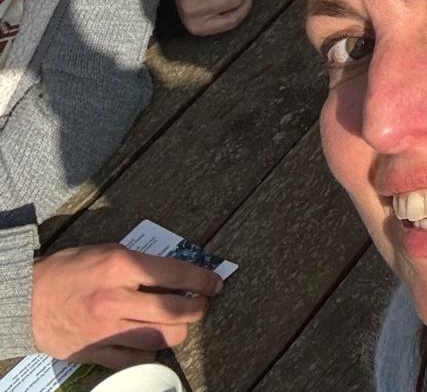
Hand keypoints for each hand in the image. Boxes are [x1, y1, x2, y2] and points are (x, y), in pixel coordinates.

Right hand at [32, 244, 221, 367]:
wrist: (27, 300)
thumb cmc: (69, 270)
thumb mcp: (107, 252)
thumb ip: (139, 264)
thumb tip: (176, 274)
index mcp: (120, 266)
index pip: (174, 274)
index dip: (202, 280)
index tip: (215, 284)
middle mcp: (116, 298)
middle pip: (174, 312)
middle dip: (197, 309)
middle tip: (202, 305)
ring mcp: (106, 329)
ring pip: (160, 338)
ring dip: (177, 331)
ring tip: (179, 323)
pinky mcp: (97, 353)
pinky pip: (137, 358)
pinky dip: (150, 350)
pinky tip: (150, 340)